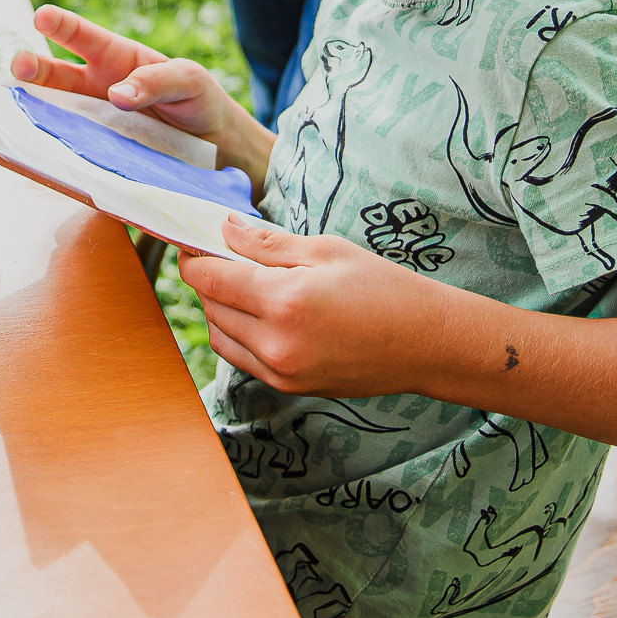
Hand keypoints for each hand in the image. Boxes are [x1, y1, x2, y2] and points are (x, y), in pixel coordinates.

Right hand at [12, 3, 249, 145]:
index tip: (42, 16)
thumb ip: (156, 81)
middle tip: (19, 66)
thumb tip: (116, 94)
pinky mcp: (100, 153)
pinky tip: (45, 150)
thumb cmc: (198, 99)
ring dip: (37, 110)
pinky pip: (74, 149)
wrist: (215, 146)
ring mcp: (96, 122)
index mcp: (117, 58)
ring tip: (17, 108)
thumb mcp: (189, 80)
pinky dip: (57, 149)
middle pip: (57, 75)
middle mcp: (97, 87)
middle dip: (34, 68)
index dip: (62, 26)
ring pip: (57, 113)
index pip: (84, 37)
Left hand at [178, 213, 453, 398]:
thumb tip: (223, 229)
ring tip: (244, 285)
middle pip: (210, 306)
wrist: (425, 343)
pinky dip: (237, 335)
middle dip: (208, 279)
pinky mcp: (288, 388)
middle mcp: (275, 343)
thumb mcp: (325, 250)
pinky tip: (259, 315)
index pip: (209, 279)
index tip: (191, 242)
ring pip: (220, 336)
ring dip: (219, 308)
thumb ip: (266, 244)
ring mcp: (280, 372)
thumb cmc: (382, 288)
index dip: (192, 257)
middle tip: (222, 256)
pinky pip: (241, 359)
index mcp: (283, 302)